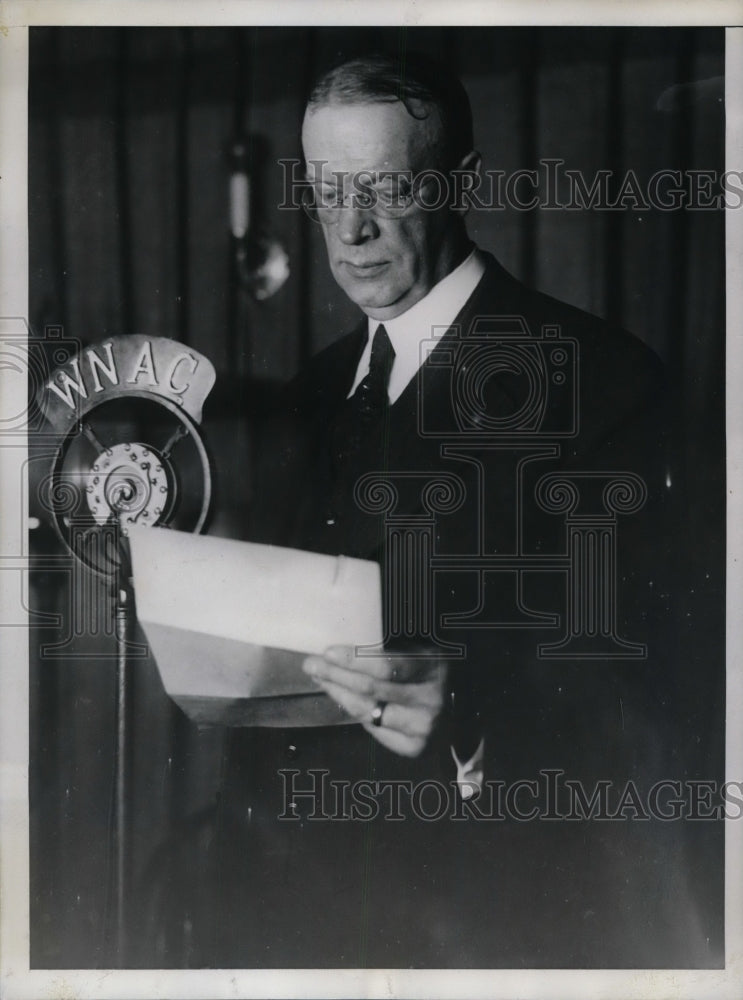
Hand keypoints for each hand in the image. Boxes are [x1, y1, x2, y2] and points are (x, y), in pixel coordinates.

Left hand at [302, 646, 447, 756]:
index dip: (354, 660)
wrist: (461, 706)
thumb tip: (347, 641)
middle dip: (335, 675)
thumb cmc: (432, 670)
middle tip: (311, 664)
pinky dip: (356, 712)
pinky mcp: (415, 747)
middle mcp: (431, 700)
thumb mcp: (422, 648)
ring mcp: (423, 727)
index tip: (328, 652)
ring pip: (367, 711)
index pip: (387, 666)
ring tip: (321, 679)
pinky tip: (343, 698)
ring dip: (338, 693)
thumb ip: (394, 646)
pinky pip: (373, 729)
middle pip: (371, 689)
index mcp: (435, 666)